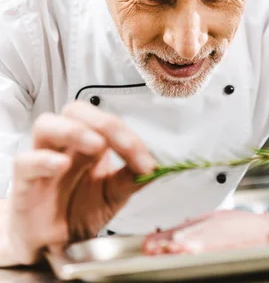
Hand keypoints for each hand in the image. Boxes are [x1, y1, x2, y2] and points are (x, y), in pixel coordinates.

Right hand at [6, 101, 156, 264]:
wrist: (53, 245)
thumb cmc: (79, 211)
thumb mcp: (113, 195)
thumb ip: (130, 179)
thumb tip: (156, 167)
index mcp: (89, 141)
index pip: (108, 122)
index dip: (129, 137)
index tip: (147, 163)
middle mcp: (65, 143)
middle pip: (76, 111)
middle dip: (103, 123)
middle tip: (124, 146)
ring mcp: (42, 158)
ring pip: (46, 124)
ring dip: (74, 130)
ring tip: (96, 145)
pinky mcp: (23, 181)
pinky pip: (26, 160)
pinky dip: (44, 159)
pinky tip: (62, 165)